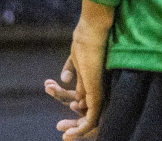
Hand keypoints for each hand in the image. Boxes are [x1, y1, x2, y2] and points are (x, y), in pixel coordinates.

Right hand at [43, 0, 113, 139]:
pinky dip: (83, 126)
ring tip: (65, 135)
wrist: (93, 31)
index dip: (72, 108)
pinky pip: (92, 116)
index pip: (83, 101)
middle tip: (60, 130)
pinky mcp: (98, 93)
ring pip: (90, 116)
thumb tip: (64, 80)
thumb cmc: (85, 41)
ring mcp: (100, 91)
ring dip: (77, 128)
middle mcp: (100, 87)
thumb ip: (72, 71)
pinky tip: (73, 133)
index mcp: (94, 81)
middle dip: (73, 123)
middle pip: (86, 110)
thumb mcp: (76, 60)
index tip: (60, 119)